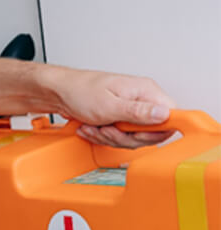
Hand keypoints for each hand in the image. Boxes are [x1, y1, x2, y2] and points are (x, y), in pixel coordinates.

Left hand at [48, 68, 176, 147]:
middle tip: (108, 130)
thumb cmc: (79, 91)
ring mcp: (130, 111)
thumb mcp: (110, 105)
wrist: (56, 92)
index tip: (136, 134)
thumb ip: (138, 112)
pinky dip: (102, 136)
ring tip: (94, 127)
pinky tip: (90, 128)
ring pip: (132, 138)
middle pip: (150, 133)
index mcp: (146, 91)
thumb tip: (165, 114)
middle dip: (125, 137)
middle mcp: (141, 100)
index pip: (171, 116)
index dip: (156, 131)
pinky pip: (119, 137)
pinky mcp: (118, 119)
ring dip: (109, 137)